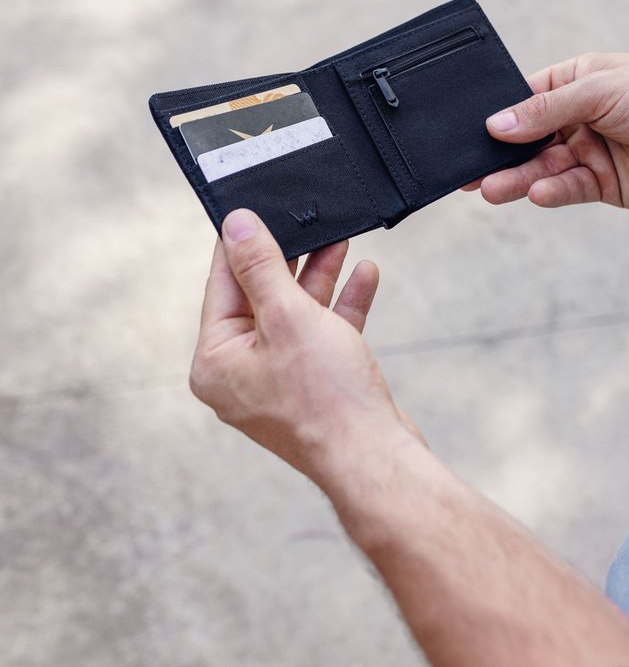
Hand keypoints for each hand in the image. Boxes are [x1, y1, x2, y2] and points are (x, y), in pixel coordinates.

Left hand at [189, 210, 420, 483]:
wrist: (374, 457)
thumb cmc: (327, 400)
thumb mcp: (288, 316)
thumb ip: (260, 266)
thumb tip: (236, 225)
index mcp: (215, 362)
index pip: (222, 286)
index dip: (241, 244)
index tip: (253, 208)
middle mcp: (240, 375)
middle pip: (260, 298)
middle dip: (290, 258)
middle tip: (307, 220)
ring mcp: (277, 384)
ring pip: (294, 315)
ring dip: (319, 277)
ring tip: (340, 239)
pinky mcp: (313, 389)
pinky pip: (321, 336)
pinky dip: (341, 307)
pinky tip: (364, 276)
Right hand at [468, 53, 628, 209]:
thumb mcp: (599, 92)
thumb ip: (546, 110)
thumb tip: (496, 124)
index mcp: (575, 82)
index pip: (525, 100)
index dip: (498, 117)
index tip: (469, 133)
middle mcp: (578, 118)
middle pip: (528, 140)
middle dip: (500, 156)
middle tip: (468, 173)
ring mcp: (590, 152)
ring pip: (543, 168)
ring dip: (518, 178)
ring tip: (491, 189)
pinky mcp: (604, 184)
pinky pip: (569, 189)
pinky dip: (552, 192)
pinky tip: (536, 192)